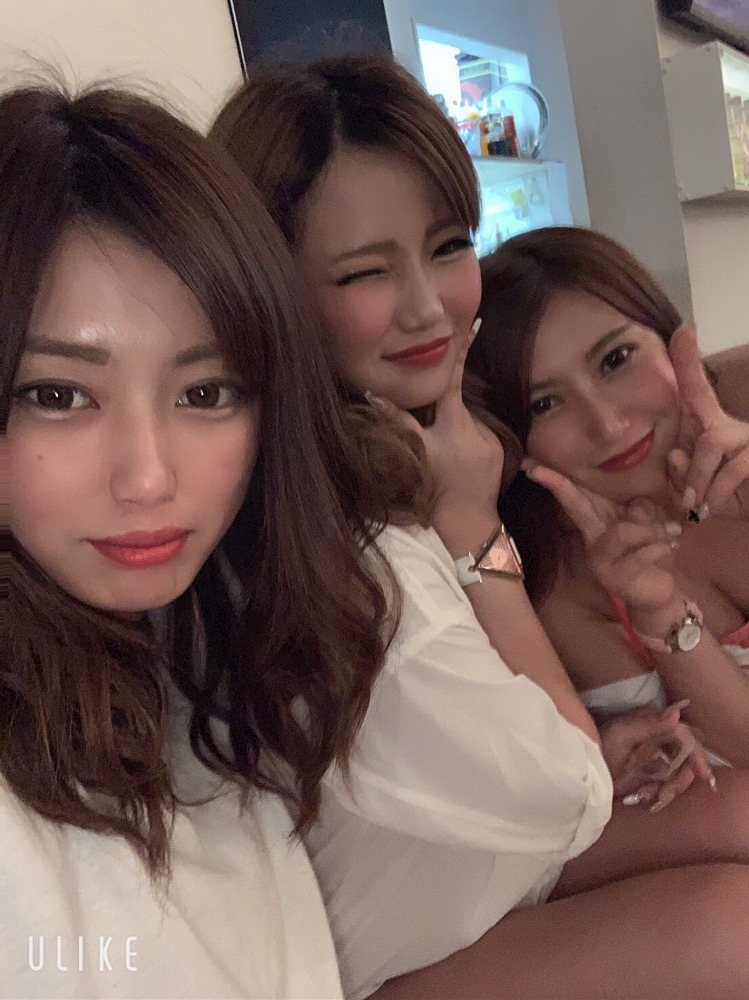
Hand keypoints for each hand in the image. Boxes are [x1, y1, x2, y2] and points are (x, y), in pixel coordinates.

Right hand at [368, 319, 505, 524]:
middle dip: (448, 396)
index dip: (459, 352)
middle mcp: (475, 428)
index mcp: (453, 424)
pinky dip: (466, 443)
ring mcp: (490, 440)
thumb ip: (397, 422)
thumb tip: (374, 395)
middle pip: (456, 401)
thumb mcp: (415, 454)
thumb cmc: (434, 492)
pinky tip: (459, 464)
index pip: (451, 381)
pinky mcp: (499, 452)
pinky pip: (478, 437)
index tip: (474, 323)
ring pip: (465, 422)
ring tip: (447, 458)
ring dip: (453, 429)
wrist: (468, 526)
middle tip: (450, 390)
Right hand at [523, 460, 679, 613]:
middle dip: (558, 486)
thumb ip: (642, 509)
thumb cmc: (652, 552)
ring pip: (623, 531)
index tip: (530, 465)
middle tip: (534, 469)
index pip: (576, 496)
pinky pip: (642, 553)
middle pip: (575, 507)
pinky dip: (661, 546)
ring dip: (652, 529)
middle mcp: (592, 540)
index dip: (555, 480)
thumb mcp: (650, 523)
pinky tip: (670, 547)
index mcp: (599, 522)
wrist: (658, 593)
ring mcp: (601, 561)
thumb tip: (635, 506)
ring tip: (670, 534)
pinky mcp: (617, 579)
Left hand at [599, 702, 714, 811]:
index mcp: (655, 722)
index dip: (697, 756)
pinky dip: (658, 794)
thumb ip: (650, 724)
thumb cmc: (601, 746)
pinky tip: (642, 797)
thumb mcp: (623, 734)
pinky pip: (667, 786)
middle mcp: (661, 737)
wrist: (585, 770)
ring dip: (667, 790)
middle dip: (678, 781)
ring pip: (679, 776)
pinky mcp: (653, 774)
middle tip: (664, 795)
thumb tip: (678, 711)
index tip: (702, 774)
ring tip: (646, 796)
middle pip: (687, 761)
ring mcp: (658, 756)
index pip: (686, 737)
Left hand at [667, 324, 748, 517]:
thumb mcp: (700, 490)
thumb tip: (674, 454)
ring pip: (712, 443)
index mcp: (713, 429)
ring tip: (699, 507)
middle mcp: (733, 427)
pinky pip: (733, 468)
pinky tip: (712, 509)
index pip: (697, 391)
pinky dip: (717, 493)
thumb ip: (683, 474)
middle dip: (689, 464)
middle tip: (686, 500)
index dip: (689, 360)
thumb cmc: (733, 501)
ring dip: (699, 481)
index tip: (685, 329)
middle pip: (701, 425)